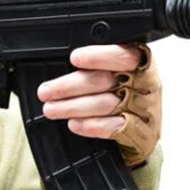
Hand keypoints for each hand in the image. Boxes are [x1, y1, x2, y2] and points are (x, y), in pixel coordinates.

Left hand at [37, 43, 161, 166]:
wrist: (142, 134)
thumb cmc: (121, 98)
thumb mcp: (112, 77)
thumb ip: (93, 71)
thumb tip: (60, 69)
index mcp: (140, 64)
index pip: (124, 55)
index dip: (99, 56)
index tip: (75, 58)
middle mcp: (144, 84)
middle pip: (106, 81)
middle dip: (70, 86)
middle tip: (45, 92)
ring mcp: (142, 109)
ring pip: (105, 104)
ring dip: (73, 107)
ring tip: (51, 109)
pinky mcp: (138, 132)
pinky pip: (114, 127)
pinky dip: (92, 126)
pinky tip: (74, 124)